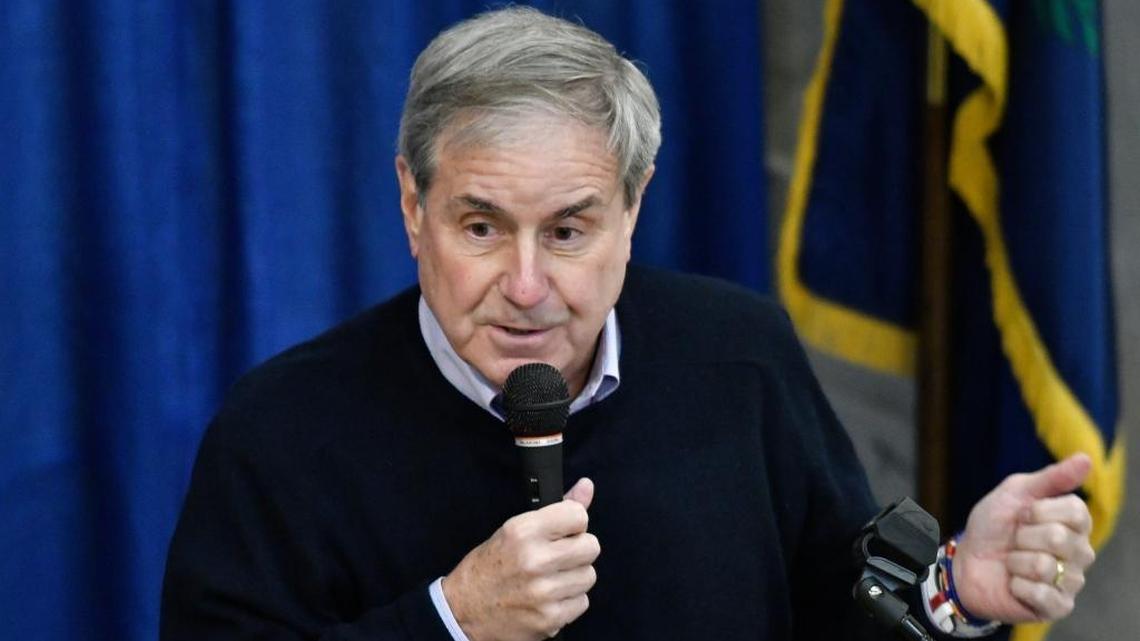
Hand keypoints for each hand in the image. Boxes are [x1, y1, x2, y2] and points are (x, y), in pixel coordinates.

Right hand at [442, 478, 598, 640]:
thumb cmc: (490, 566)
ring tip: (551, 578)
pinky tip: (549, 598)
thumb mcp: (515, 529)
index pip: (578, 515)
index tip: (563, 531)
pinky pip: (582, 602)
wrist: (464, 611)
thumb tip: (587, 486)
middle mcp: (535, 560)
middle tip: (558, 556)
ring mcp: (543, 592)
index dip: (573, 523)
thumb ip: (556, 509)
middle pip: (591, 547)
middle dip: (578, 550)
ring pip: (589, 576)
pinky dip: (569, 601)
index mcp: (523, 531)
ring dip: (574, 577)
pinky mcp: (550, 618)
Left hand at [952, 454, 1095, 622]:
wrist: (965, 561)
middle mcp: (1080, 552)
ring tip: (1012, 562)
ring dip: (1015, 561)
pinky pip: (1041, 594)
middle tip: (1014, 541)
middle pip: (1058, 538)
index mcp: (1074, 523)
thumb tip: (1086, 459)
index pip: (1076, 511)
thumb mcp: (1014, 493)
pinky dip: (1017, 585)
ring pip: (1044, 566)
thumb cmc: (992, 526)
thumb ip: (1051, 478)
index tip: (1021, 514)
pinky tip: (1014, 583)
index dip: (1038, 511)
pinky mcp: (1056, 606)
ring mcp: (1070, 581)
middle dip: (1022, 536)